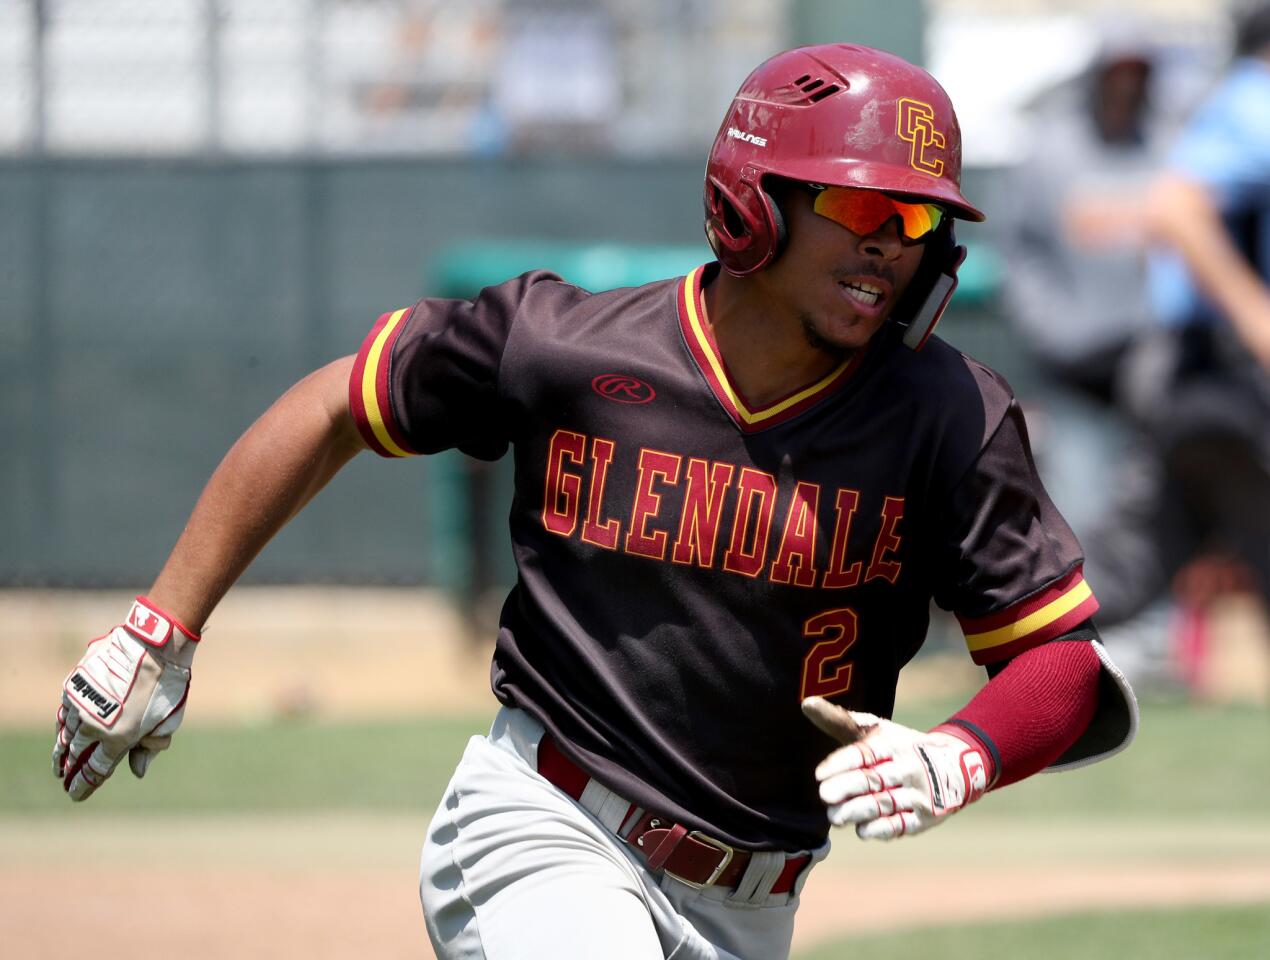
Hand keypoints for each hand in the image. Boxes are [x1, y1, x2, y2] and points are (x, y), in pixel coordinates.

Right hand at [53, 597, 198, 800]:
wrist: (154, 645)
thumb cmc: (167, 684)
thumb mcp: (167, 721)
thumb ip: (149, 748)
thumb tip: (137, 771)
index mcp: (118, 738)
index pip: (95, 771)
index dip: (83, 785)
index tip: (75, 795)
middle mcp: (94, 725)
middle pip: (76, 754)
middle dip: (70, 769)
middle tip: (64, 778)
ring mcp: (82, 704)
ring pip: (66, 733)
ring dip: (61, 748)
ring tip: (58, 761)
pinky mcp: (75, 684)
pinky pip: (65, 710)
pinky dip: (63, 723)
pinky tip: (62, 730)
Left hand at [802, 697, 988, 839]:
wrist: (957, 767)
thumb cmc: (901, 747)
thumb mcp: (877, 730)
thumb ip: (841, 721)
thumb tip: (807, 703)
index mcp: (895, 743)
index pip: (866, 753)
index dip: (841, 763)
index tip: (819, 774)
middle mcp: (909, 767)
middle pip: (874, 779)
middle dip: (847, 788)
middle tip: (824, 795)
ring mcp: (919, 794)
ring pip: (885, 804)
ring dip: (857, 812)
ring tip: (835, 816)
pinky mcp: (925, 817)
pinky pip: (901, 825)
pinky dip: (880, 829)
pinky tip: (862, 829)